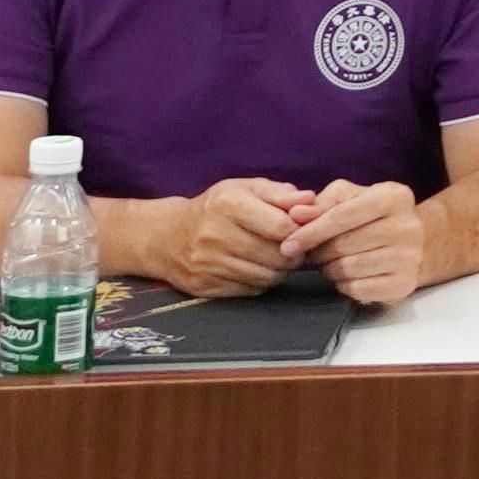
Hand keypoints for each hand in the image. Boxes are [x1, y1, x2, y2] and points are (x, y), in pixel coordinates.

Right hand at [164, 178, 316, 294]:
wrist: (167, 236)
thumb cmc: (216, 207)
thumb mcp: (245, 188)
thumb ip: (280, 193)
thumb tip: (311, 200)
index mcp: (228, 204)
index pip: (281, 225)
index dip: (300, 230)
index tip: (303, 230)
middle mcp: (215, 234)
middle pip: (275, 255)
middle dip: (293, 254)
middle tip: (294, 248)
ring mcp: (208, 264)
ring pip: (265, 276)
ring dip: (279, 270)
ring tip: (277, 258)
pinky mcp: (205, 286)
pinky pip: (249, 290)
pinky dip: (260, 282)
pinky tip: (257, 269)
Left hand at [292, 179, 435, 307]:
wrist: (413, 244)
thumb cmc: (372, 217)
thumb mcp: (350, 198)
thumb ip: (321, 204)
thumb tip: (296, 214)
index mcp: (394, 197)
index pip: (343, 215)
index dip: (311, 231)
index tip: (289, 244)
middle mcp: (408, 226)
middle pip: (343, 244)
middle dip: (319, 251)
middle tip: (314, 253)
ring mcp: (409, 257)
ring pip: (347, 268)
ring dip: (329, 269)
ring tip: (332, 262)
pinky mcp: (404, 284)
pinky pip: (357, 289)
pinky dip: (343, 284)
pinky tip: (347, 275)